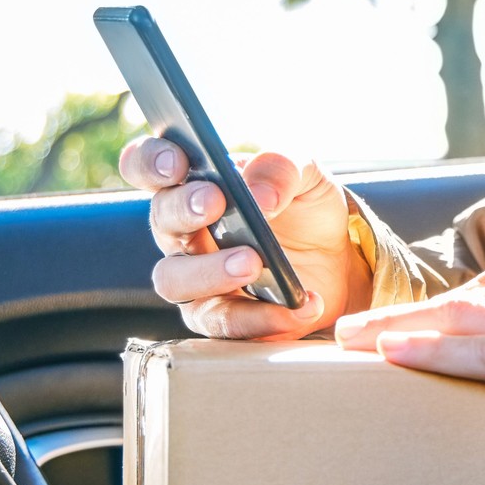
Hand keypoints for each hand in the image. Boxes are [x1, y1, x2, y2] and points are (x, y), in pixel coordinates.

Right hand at [119, 137, 372, 339]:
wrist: (338, 257)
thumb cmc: (306, 207)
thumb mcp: (305, 173)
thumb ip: (281, 168)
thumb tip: (259, 197)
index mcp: (193, 183)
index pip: (146, 166)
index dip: (150, 161)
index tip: (177, 161)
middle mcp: (183, 231)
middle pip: (160, 220)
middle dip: (184, 209)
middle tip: (216, 203)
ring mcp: (195, 278)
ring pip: (173, 280)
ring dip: (209, 271)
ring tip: (252, 263)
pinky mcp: (220, 318)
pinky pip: (225, 323)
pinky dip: (263, 316)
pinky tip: (299, 302)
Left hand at [333, 248, 484, 446]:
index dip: (455, 305)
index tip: (418, 320)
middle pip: (467, 298)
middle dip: (408, 314)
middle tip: (352, 331)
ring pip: (456, 319)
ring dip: (397, 328)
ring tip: (347, 343)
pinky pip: (477, 353)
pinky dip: (429, 348)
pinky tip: (390, 353)